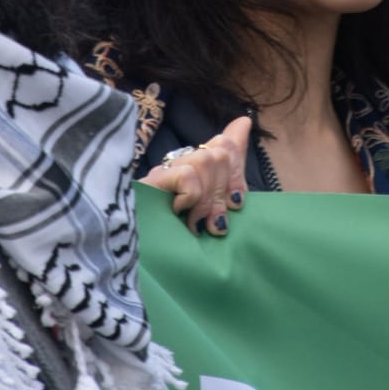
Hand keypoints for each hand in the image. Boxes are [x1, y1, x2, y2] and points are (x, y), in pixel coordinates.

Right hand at [140, 115, 249, 235]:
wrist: (144, 265)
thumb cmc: (177, 245)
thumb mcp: (209, 214)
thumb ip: (227, 178)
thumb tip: (244, 124)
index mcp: (191, 173)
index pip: (222, 144)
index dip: (236, 168)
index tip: (236, 201)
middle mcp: (175, 167)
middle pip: (219, 153)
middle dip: (223, 192)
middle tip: (213, 225)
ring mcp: (160, 174)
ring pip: (205, 160)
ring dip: (207, 199)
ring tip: (196, 224)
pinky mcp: (150, 183)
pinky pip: (188, 175)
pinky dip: (191, 198)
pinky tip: (178, 214)